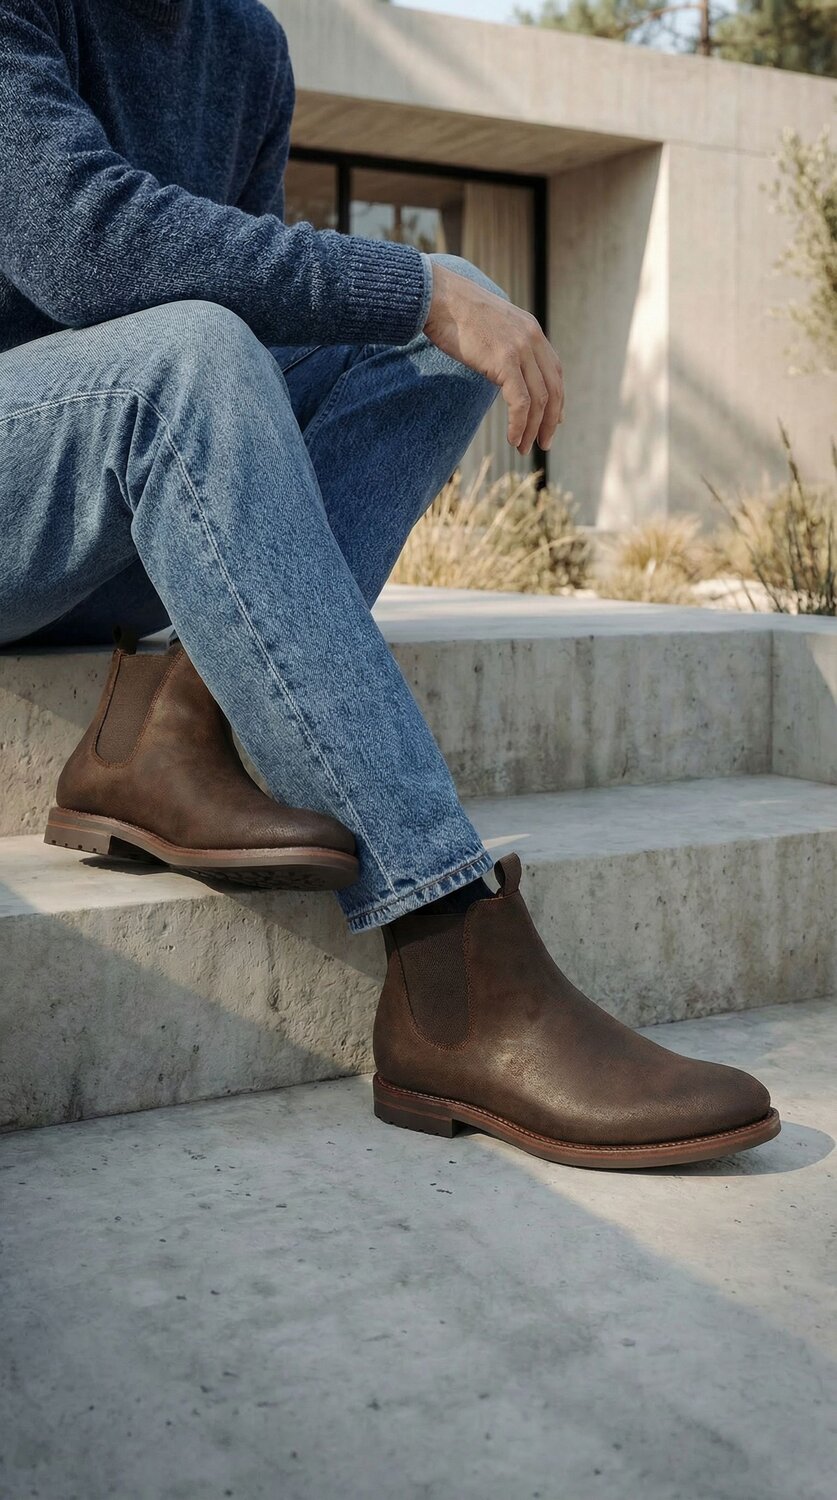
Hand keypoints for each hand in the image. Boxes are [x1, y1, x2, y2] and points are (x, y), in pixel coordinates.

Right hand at [422, 262, 564, 455]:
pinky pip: (521, 402)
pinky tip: (513, 438)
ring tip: (523, 447)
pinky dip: (520, 424)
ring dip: (533, 429)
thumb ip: (504, 345)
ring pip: (539, 400)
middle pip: (553, 389)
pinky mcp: (504, 360)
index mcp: (531, 330)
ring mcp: (520, 349)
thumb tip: (502, 367)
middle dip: (550, 421)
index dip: (557, 399)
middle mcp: (532, 338)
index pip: (555, 371)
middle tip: (543, 443)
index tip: (553, 421)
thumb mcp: (490, 326)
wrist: (438, 297)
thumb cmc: (454, 313)